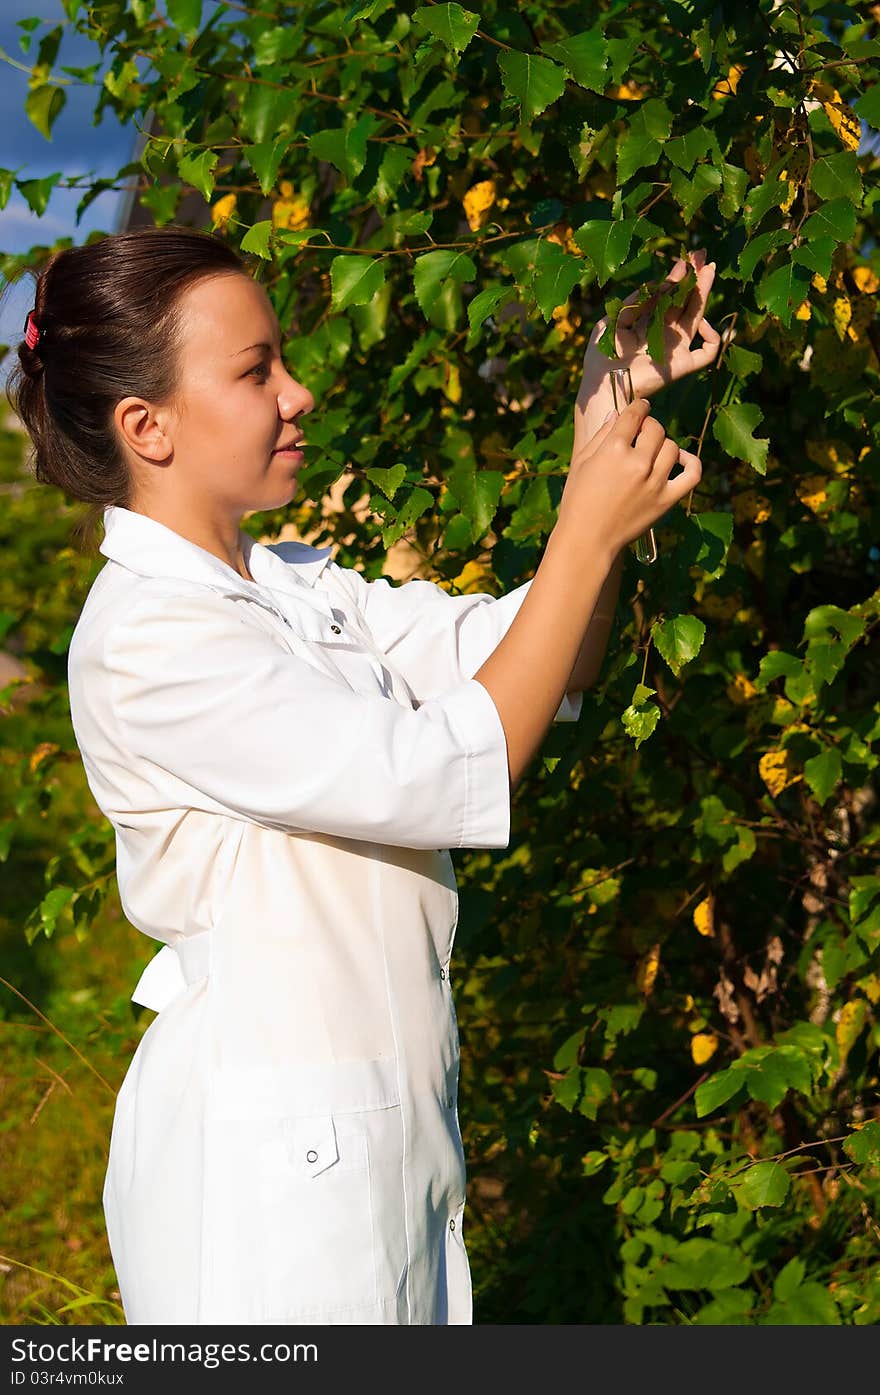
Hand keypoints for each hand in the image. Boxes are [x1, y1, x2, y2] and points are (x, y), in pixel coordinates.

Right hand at [559, 397, 702, 559]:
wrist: (587, 540)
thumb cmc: (578, 501)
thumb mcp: (581, 463)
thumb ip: (601, 435)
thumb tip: (617, 413)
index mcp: (613, 450)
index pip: (634, 415)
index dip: (639, 407)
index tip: (640, 408)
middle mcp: (637, 463)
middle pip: (655, 429)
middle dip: (648, 427)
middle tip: (641, 435)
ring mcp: (654, 482)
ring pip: (672, 447)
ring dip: (663, 445)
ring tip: (652, 452)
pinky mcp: (666, 500)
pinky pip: (692, 473)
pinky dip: (691, 462)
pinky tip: (680, 460)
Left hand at [574, 249, 720, 455]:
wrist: (605, 384)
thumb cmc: (602, 357)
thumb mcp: (611, 323)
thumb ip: (631, 305)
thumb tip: (651, 287)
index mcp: (648, 324)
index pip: (667, 297)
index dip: (676, 278)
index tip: (683, 260)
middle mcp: (664, 334)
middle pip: (685, 302)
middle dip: (695, 279)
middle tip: (703, 257)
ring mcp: (675, 349)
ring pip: (698, 317)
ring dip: (704, 293)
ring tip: (709, 271)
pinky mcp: (682, 366)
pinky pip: (707, 352)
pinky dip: (712, 337)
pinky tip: (703, 323)